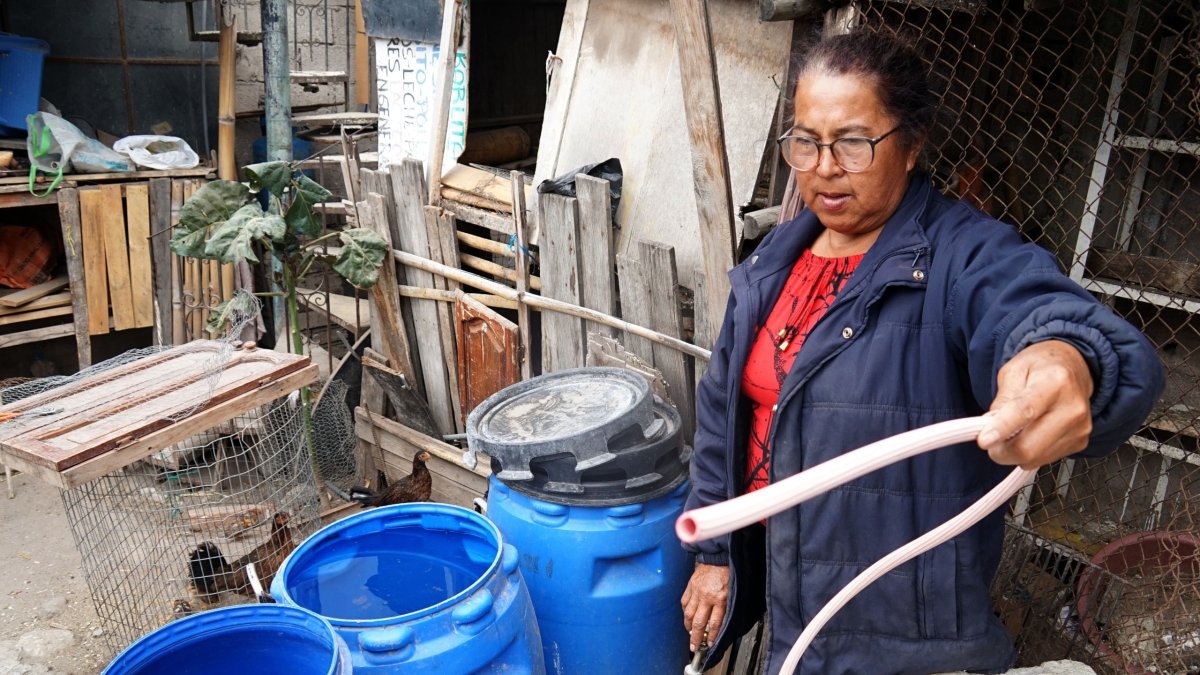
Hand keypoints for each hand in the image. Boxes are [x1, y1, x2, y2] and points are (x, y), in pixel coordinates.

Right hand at [681, 562, 728, 651]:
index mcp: (720, 599)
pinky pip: (684, 601)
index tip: (709, 644)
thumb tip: (720, 624)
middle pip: (698, 622)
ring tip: (689, 633)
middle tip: (694, 646)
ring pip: (688, 614)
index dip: (711, 637)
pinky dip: (684, 611)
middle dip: (695, 637)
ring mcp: (696, 591)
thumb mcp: (733, 593)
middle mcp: (707, 597)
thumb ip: (726, 608)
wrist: (719, 556)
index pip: (714, 624)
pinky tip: (686, 616)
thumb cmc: (729, 573)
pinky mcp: (690, 585)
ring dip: (688, 626)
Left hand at [978, 340, 1093, 468]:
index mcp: (1055, 382)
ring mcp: (1079, 427)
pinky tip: (1030, 435)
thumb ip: (1001, 399)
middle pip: (1029, 446)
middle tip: (990, 441)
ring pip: (1034, 458)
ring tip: (1011, 434)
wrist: (1074, 368)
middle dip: (1001, 450)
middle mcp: (1072, 407)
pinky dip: (1029, 454)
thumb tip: (990, 427)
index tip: (984, 440)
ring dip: (1013, 453)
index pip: (1025, 411)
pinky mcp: (1081, 442)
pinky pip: (1044, 460)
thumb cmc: (1041, 367)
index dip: (1002, 429)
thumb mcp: (1013, 371)